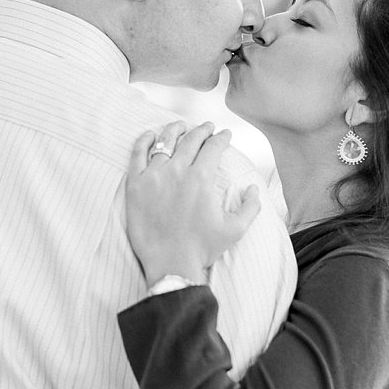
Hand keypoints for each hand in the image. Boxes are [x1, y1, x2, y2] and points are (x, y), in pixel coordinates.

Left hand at [125, 120, 260, 286]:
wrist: (170, 263)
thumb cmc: (203, 248)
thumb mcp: (236, 229)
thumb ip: (251, 206)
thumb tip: (253, 188)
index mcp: (201, 178)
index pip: (213, 147)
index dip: (222, 138)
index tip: (225, 134)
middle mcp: (177, 171)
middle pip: (190, 140)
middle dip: (202, 130)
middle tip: (207, 127)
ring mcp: (153, 176)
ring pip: (164, 142)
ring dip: (175, 130)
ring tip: (180, 125)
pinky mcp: (135, 184)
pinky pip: (137, 154)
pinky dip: (143, 141)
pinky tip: (149, 135)